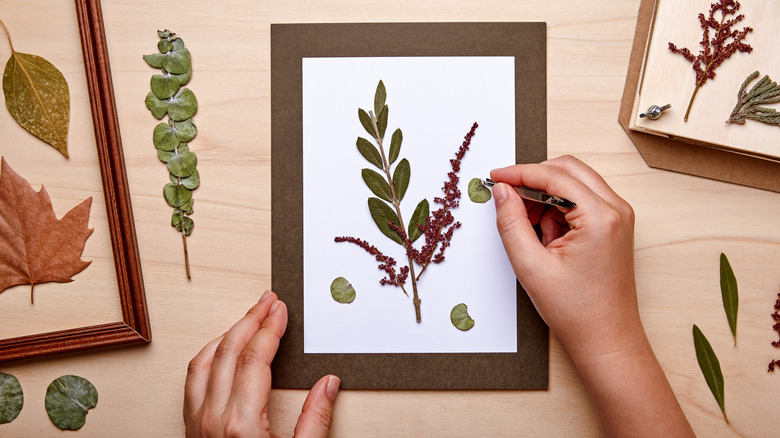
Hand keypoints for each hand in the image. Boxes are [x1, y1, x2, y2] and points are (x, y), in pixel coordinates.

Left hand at [184, 291, 339, 436]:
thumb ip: (315, 420)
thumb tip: (327, 384)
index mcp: (242, 423)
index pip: (255, 358)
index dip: (270, 328)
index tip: (280, 311)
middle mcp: (214, 419)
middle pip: (228, 352)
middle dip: (249, 321)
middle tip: (267, 303)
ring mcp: (197, 423)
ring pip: (204, 362)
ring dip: (227, 335)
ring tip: (247, 320)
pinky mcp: (191, 429)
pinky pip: (192, 381)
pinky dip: (209, 356)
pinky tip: (222, 350)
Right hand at [491, 156, 693, 435]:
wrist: (606, 339)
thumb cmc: (577, 312)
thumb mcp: (531, 266)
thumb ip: (511, 222)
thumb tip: (502, 191)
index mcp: (600, 217)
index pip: (554, 176)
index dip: (519, 172)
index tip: (495, 176)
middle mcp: (616, 210)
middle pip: (567, 169)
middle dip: (533, 180)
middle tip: (508, 200)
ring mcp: (618, 216)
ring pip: (574, 182)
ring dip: (546, 196)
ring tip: (532, 233)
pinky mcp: (613, 225)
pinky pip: (581, 199)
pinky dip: (558, 209)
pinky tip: (547, 238)